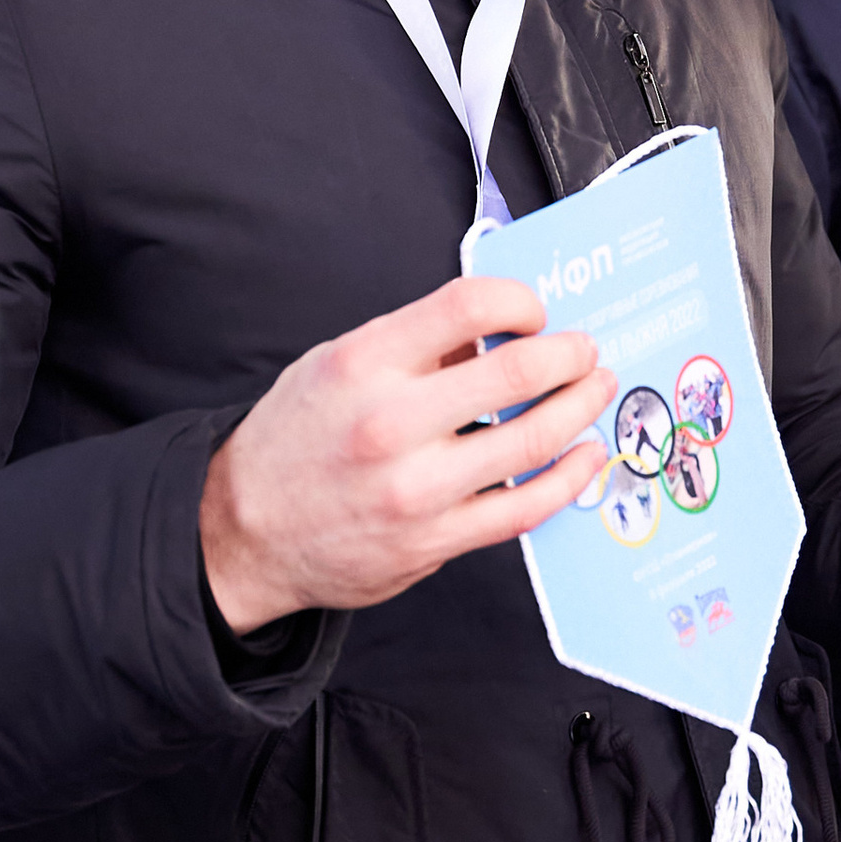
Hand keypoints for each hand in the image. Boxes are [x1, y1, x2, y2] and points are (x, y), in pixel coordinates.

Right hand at [201, 271, 612, 630]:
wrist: (243, 532)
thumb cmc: (294, 442)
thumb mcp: (333, 366)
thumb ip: (412, 346)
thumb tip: (493, 328)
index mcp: (363, 363)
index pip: (466, 306)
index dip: (519, 300)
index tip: (534, 311)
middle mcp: (390, 423)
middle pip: (515, 371)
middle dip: (569, 354)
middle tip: (585, 350)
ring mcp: (417, 488)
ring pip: (532, 440)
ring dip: (581, 408)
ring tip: (596, 390)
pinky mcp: (435, 540)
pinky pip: (524, 507)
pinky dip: (569, 477)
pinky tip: (583, 455)